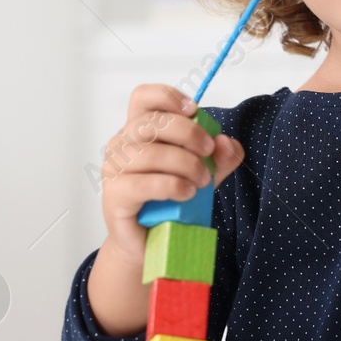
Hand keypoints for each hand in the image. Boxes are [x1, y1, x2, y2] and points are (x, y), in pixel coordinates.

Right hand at [99, 84, 243, 263]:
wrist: (151, 243)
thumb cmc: (170, 203)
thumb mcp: (204, 174)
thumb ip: (219, 158)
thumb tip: (227, 143)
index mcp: (139, 131)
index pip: (143, 97)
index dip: (168, 96)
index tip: (194, 110)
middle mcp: (121, 145)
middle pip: (151, 121)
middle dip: (188, 133)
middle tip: (209, 151)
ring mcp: (114, 169)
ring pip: (149, 153)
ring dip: (184, 164)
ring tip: (202, 180)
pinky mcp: (114, 196)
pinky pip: (144, 184)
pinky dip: (171, 185)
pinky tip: (187, 193)